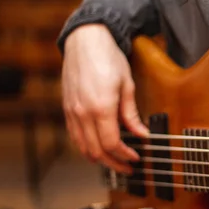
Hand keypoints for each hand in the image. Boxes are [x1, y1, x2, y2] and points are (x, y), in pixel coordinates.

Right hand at [62, 24, 149, 173]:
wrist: (85, 40)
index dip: (125, 155)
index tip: (137, 158)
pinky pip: (75, 136)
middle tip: (129, 168)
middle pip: (96, 151)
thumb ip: (132, 114)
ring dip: (99, 159)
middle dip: (114, 163)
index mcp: (100, 108)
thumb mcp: (127, 85)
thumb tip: (142, 134)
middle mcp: (82, 113)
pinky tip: (99, 149)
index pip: (112, 144)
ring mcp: (71, 112)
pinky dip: (86, 147)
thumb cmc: (109, 58)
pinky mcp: (66, 109)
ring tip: (115, 162)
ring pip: (82, 147)